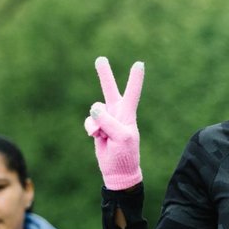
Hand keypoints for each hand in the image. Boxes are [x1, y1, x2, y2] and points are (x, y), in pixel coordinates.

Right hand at [85, 57, 144, 189]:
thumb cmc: (125, 154)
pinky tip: (98, 138)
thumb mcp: (121, 137)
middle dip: (105, 74)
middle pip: (110, 89)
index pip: (132, 92)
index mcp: (128, 113)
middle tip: (100, 59)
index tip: (139, 63)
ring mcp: (106, 118)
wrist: (117, 170)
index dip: (135, 78)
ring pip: (94, 109)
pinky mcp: (96, 126)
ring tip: (103, 135)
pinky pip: (89, 121)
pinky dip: (91, 129)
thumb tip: (94, 107)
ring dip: (96, 123)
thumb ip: (108, 121)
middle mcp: (117, 112)